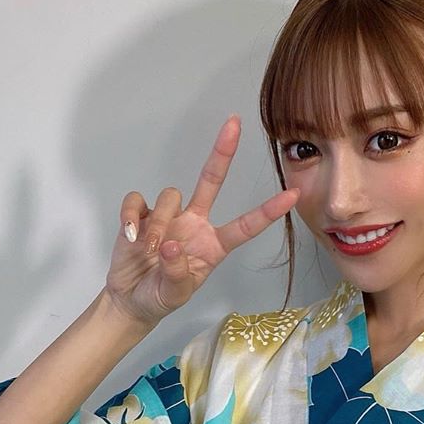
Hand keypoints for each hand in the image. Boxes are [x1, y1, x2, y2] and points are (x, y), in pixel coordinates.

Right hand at [103, 115, 299, 326]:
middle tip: (234, 123)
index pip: (246, 225)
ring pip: (170, 195)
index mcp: (214, 245)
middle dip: (222, 152)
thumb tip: (171, 245)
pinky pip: (138, 201)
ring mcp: (168, 216)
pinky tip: (131, 237)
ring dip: (159, 222)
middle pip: (211, 180)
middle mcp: (195, 224)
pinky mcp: (140, 214)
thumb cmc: (160, 296)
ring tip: (148, 250)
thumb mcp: (175, 294)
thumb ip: (177, 273)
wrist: (130, 300)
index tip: (293, 195)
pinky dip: (131, 217)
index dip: (268, 211)